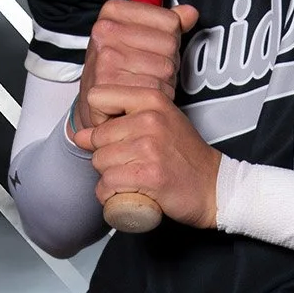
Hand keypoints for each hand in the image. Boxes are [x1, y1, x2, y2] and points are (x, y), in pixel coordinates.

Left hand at [73, 88, 220, 228]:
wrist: (213, 187)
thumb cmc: (185, 157)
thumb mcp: (159, 124)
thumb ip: (120, 123)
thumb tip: (80, 135)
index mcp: (152, 99)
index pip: (98, 97)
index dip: (98, 120)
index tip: (113, 136)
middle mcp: (150, 119)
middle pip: (96, 137)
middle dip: (106, 155)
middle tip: (132, 164)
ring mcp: (149, 147)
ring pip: (99, 162)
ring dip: (109, 177)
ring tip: (134, 178)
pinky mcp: (148, 175)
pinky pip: (107, 185)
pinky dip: (111, 195)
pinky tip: (129, 192)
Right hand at [74, 0, 198, 132]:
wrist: (94, 102)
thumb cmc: (118, 68)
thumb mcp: (139, 36)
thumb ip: (166, 23)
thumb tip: (190, 13)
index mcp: (114, 12)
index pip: (170, 21)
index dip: (170, 39)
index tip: (153, 47)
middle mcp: (105, 31)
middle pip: (170, 45)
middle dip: (168, 61)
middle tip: (149, 70)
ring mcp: (105, 58)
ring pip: (165, 68)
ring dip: (164, 81)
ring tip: (146, 82)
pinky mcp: (107, 86)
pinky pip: (154, 90)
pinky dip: (156, 97)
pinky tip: (142, 95)